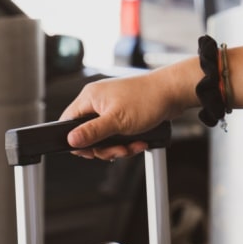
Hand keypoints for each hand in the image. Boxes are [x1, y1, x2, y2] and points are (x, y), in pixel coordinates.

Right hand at [59, 70, 185, 160]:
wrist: (174, 92)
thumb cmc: (147, 99)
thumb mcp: (116, 120)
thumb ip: (92, 132)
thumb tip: (71, 140)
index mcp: (90, 97)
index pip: (68, 121)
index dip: (75, 140)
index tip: (88, 151)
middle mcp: (99, 101)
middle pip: (88, 133)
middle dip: (104, 147)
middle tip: (116, 151)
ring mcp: (112, 108)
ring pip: (105, 137)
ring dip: (118, 147)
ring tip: (132, 147)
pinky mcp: (124, 114)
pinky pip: (118, 134)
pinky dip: (127, 141)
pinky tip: (139, 142)